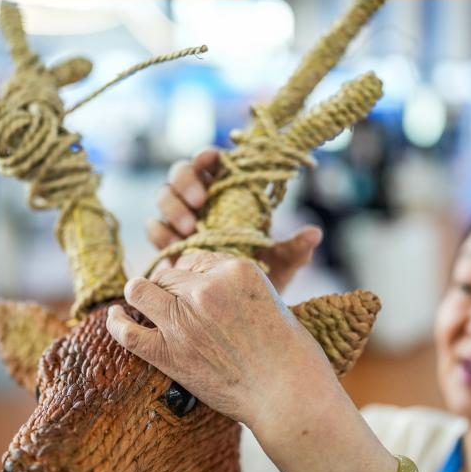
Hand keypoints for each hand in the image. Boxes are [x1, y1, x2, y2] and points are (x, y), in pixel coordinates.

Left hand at [106, 250, 335, 430]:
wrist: (287, 394)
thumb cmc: (285, 349)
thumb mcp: (267, 296)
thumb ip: (232, 284)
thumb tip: (198, 277)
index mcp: (235, 268)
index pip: (197, 258)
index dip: (194, 275)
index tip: (197, 291)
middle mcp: (207, 288)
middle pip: (170, 273)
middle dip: (172, 287)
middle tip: (180, 308)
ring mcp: (185, 320)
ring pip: (142, 290)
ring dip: (141, 295)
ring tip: (141, 301)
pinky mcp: (170, 353)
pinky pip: (129, 331)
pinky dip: (116, 322)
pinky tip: (114, 316)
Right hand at [147, 149, 322, 293]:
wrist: (238, 316)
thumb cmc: (262, 279)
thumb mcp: (282, 265)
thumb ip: (294, 249)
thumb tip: (315, 233)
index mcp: (227, 192)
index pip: (211, 161)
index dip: (207, 155)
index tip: (213, 159)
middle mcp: (200, 200)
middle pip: (180, 173)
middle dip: (186, 181)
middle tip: (200, 201)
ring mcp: (179, 219)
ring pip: (164, 196)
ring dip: (173, 207)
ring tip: (190, 229)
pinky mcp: (166, 242)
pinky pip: (155, 227)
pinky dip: (162, 233)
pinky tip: (176, 247)